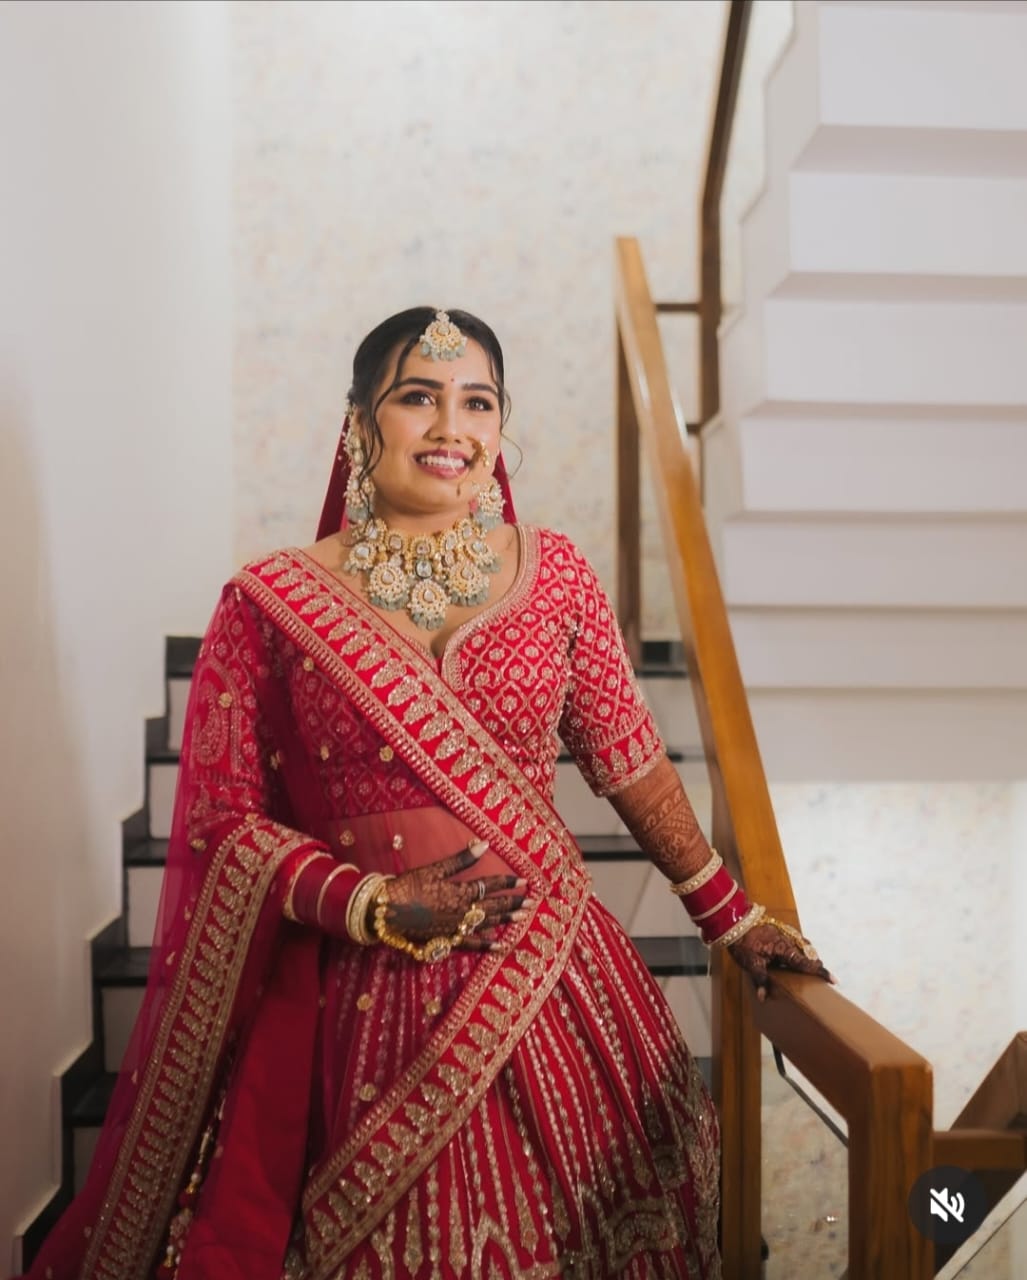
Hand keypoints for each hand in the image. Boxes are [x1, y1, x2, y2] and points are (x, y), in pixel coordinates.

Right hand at [379, 841, 528, 952]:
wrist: (386, 913)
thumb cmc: (408, 886)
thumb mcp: (434, 869)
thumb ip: (461, 860)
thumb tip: (484, 844)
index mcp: (460, 891)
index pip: (490, 885)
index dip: (508, 882)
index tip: (524, 881)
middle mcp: (463, 912)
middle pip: (493, 906)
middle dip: (513, 902)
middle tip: (531, 901)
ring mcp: (457, 928)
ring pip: (487, 924)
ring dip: (506, 920)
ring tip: (522, 917)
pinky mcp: (448, 941)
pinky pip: (472, 945)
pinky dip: (487, 946)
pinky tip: (500, 946)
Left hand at [728, 918, 834, 1001]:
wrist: (734, 920)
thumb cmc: (742, 942)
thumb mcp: (750, 963)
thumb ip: (759, 979)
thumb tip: (764, 997)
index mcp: (785, 949)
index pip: (806, 964)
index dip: (820, 972)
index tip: (834, 980)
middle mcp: (788, 940)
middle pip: (808, 954)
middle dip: (815, 965)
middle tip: (821, 976)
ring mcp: (784, 934)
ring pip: (802, 946)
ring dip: (807, 956)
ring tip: (808, 968)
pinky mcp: (778, 930)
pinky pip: (794, 941)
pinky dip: (798, 950)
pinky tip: (791, 957)